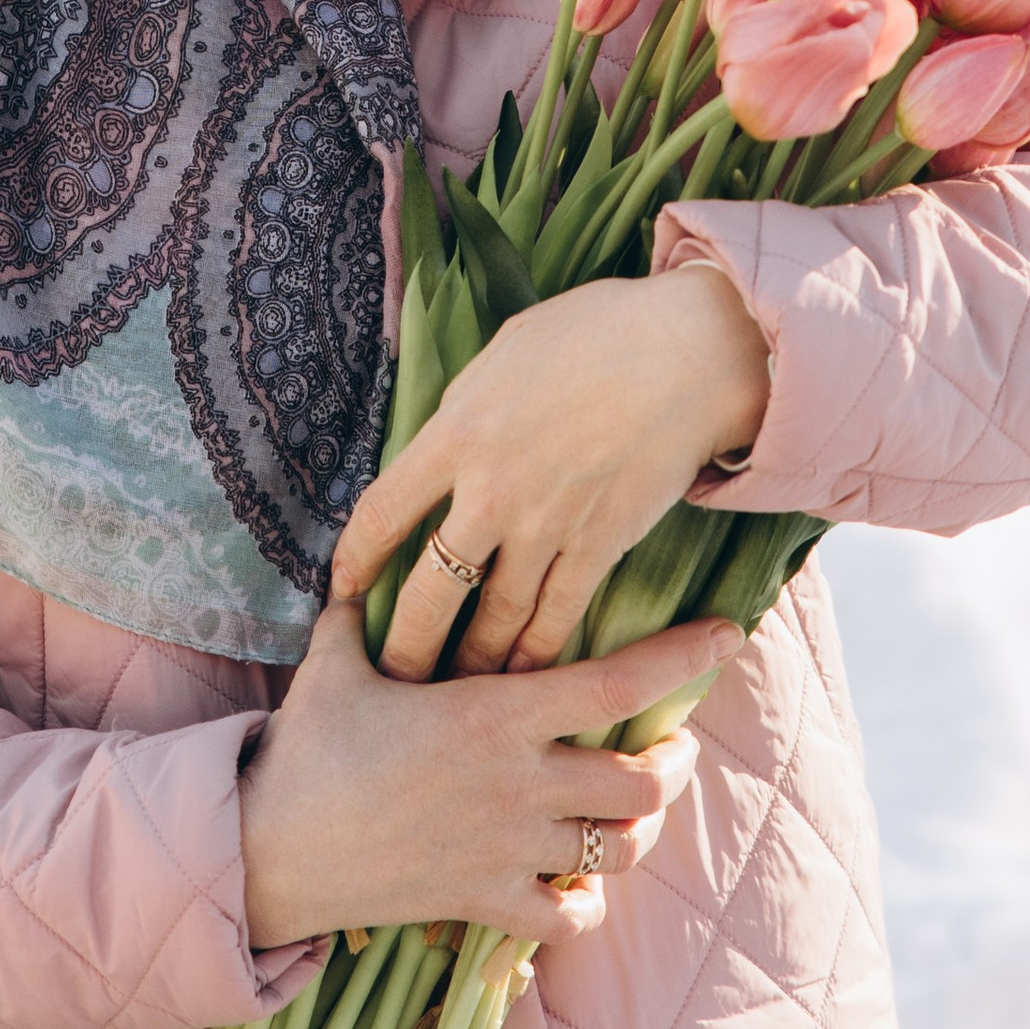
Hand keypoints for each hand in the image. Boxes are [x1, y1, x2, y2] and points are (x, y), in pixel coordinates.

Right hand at [238, 602, 724, 949]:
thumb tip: (363, 554)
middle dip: (673, 761)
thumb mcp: (336, 660)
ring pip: (620, 847)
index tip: (727, 636)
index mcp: (493, 712)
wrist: (270, 849)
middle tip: (672, 745)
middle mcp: (518, 783)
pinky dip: (584, 903)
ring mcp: (508, 849)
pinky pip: (569, 917)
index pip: (616, 682)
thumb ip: (364, 607)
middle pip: (643, 780)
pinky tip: (577, 882)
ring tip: (636, 806)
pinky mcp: (486, 902)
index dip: (682, 659)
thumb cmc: (306, 747)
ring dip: (639, 827)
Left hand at [329, 262, 769, 680]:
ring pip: (493, 620)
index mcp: (456, 431)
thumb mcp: (504, 352)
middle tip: (390, 678)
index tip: (342, 591)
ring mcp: (547, 525)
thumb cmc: (595, 333)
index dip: (353, 562)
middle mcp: (491, 489)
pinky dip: (535, 656)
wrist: (687, 352)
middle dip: (404, 646)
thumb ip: (467, 407)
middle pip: (428, 592)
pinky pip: (556, 618)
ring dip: (470, 664)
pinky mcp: (600, 547)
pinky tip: (520, 681)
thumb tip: (441, 437)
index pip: (381, 513)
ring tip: (449, 696)